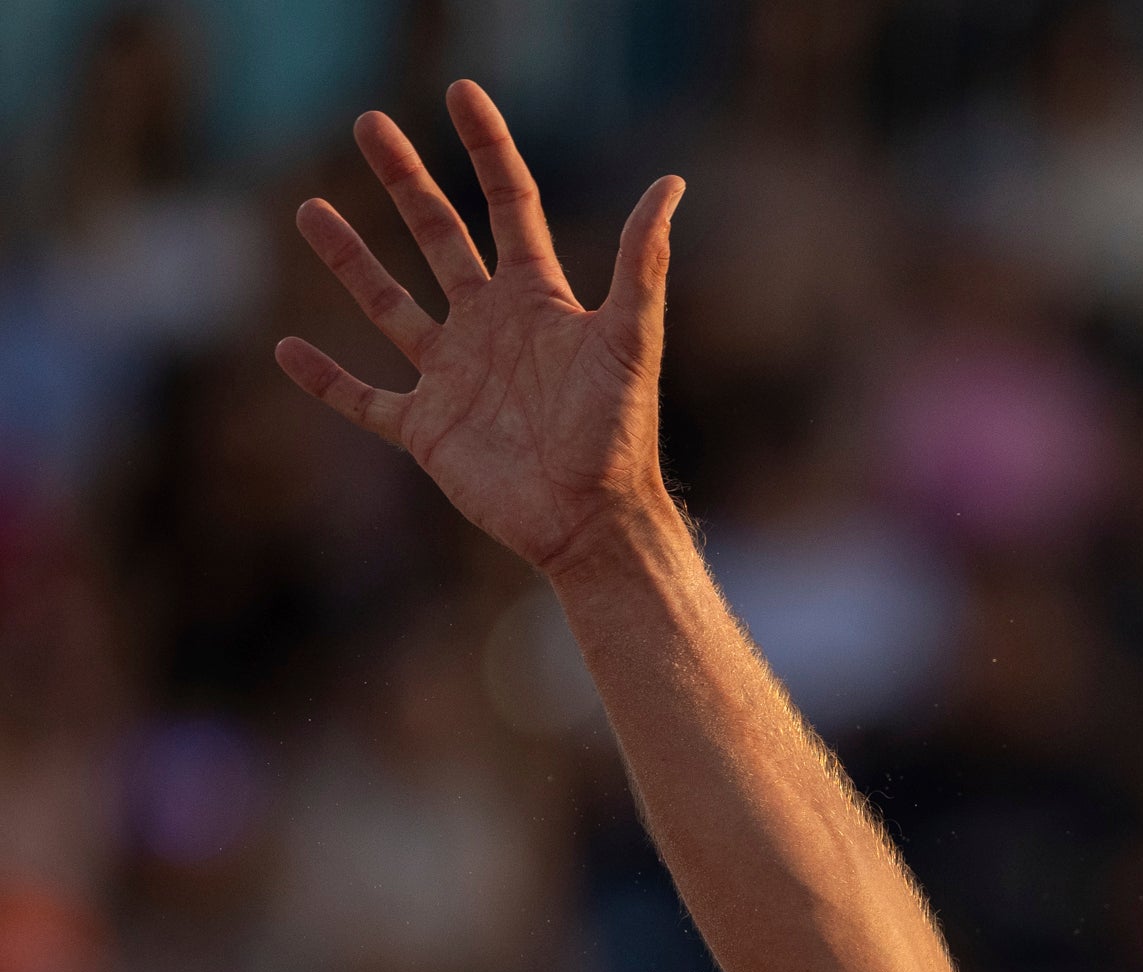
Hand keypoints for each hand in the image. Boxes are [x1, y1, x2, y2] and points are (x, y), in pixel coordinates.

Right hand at [274, 81, 678, 577]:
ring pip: (389, 304)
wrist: (594, 521)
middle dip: (405, 180)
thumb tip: (669, 184)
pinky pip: (364, 398)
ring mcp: (454, 375)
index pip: (508, 203)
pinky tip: (286, 351)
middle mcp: (491, 327)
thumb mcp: (631, 339)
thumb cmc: (619, 433)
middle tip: (368, 123)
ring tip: (308, 210)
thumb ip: (641, 263)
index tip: (461, 92)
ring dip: (350, 259)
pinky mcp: (427, 428)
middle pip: (438, 236)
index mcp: (538, 299)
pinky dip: (325, 380)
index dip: (487, 148)